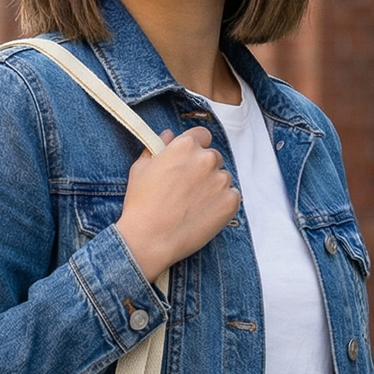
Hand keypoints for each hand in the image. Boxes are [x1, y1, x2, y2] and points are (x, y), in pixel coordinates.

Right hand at [114, 128, 240, 281]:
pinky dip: (222, 203)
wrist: (150, 239)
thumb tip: (168, 135)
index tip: (190, 160)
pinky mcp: (230, 202)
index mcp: (185, 146)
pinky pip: (232, 196)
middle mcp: (206, 159)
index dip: (196, 147)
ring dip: (214, 187)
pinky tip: (204, 213)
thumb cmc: (141, 205)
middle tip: (188, 188)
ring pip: (223, 178)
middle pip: (214, 157)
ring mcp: (221, 180)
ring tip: (194, 205)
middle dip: (204, 169)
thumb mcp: (140, 169)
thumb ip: (157, 147)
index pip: (202, 135)